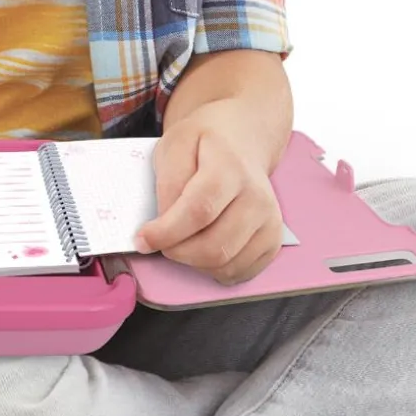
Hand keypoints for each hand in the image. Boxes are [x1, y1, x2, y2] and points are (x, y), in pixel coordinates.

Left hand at [133, 102, 284, 285]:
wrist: (240, 143)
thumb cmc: (204, 146)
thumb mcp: (174, 146)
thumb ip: (168, 183)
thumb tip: (164, 223)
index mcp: (230, 167)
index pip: (199, 210)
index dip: (167, 232)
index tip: (143, 239)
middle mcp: (257, 196)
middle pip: (214, 246)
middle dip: (177, 251)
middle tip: (161, 241)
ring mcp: (269, 221)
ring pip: (225, 265)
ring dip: (193, 262)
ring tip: (182, 241)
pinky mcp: (272, 240)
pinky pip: (239, 272)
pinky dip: (213, 269)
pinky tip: (203, 248)